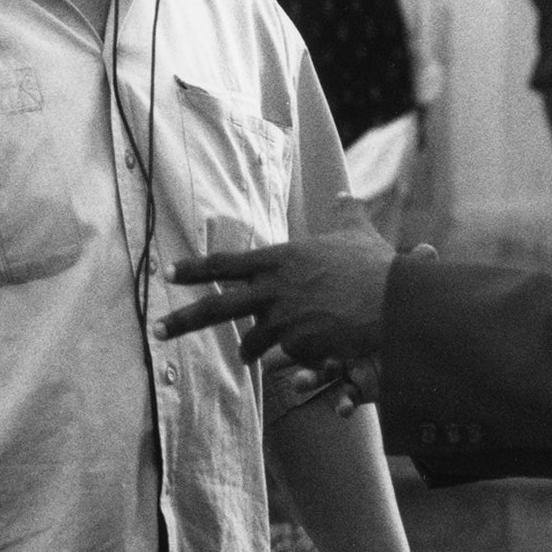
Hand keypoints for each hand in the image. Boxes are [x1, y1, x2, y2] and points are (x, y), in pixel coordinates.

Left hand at [159, 224, 395, 364]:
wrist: (393, 303)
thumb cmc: (376, 266)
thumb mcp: (356, 232)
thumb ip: (345, 212)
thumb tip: (343, 192)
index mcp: (278, 259)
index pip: (225, 263)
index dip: (195, 269)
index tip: (169, 274)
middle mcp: (272, 290)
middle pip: (216, 308)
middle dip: (182, 320)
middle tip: (157, 330)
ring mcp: (283, 320)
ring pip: (253, 341)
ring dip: (249, 350)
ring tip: (246, 357)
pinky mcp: (299, 347)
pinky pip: (288, 357)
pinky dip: (295, 358)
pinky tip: (311, 357)